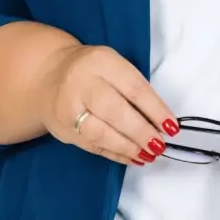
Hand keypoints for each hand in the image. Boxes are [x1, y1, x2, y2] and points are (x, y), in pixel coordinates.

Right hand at [36, 44, 179, 166]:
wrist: (48, 75)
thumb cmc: (93, 70)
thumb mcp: (114, 65)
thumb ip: (134, 87)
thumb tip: (160, 120)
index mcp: (102, 62)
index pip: (133, 87)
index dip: (155, 109)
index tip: (172, 126)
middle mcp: (83, 84)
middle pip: (114, 111)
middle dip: (141, 131)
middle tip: (160, 145)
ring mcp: (69, 109)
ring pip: (100, 133)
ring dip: (129, 147)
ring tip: (149, 154)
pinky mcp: (63, 131)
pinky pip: (92, 146)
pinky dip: (116, 154)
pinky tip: (133, 158)